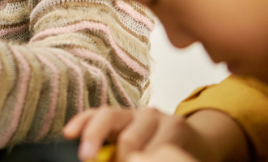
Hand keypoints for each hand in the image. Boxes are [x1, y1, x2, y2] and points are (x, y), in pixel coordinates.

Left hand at [63, 107, 246, 161]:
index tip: (67, 134)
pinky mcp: (177, 127)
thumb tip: (93, 160)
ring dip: (125, 159)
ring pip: (130, 140)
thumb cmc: (158, 148)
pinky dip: (148, 159)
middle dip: (94, 138)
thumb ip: (113, 150)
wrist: (201, 143)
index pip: (99, 114)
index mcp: (125, 117)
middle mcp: (140, 112)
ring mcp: (159, 118)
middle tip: (87, 159)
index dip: (82, 122)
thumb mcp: (134, 145)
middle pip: (109, 118)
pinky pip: (155, 149)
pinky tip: (149, 161)